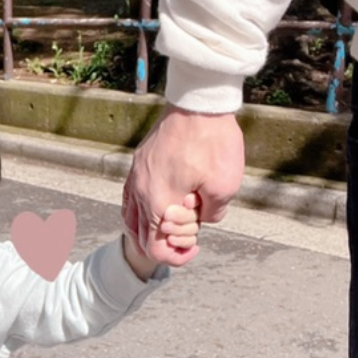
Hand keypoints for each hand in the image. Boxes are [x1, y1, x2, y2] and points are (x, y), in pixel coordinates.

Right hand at [123, 105, 244, 265]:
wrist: (199, 102)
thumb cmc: (213, 141)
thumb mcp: (226, 187)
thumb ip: (213, 214)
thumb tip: (203, 218)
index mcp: (158, 203)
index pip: (155, 248)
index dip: (175, 255)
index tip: (194, 245)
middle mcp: (139, 192)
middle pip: (141, 236)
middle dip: (167, 240)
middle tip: (191, 230)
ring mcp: (136, 175)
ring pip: (132, 216)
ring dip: (153, 226)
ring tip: (175, 220)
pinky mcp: (139, 161)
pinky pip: (132, 195)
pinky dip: (143, 208)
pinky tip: (160, 202)